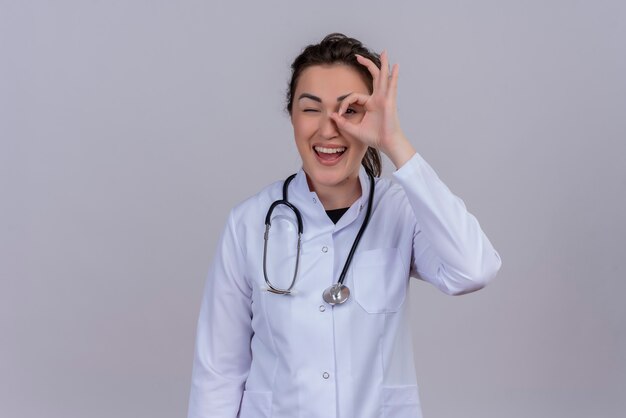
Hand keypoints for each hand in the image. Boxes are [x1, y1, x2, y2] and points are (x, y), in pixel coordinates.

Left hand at [330, 50, 414, 168]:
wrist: (386, 143)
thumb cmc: (374, 137)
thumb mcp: (354, 129)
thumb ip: (343, 123)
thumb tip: (332, 115)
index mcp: (370, 104)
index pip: (353, 96)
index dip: (344, 103)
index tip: (340, 114)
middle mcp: (378, 99)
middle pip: (373, 78)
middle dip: (366, 65)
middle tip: (357, 56)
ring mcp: (384, 98)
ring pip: (382, 77)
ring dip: (383, 64)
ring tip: (384, 52)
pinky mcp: (389, 101)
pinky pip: (391, 86)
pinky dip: (394, 76)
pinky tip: (396, 66)